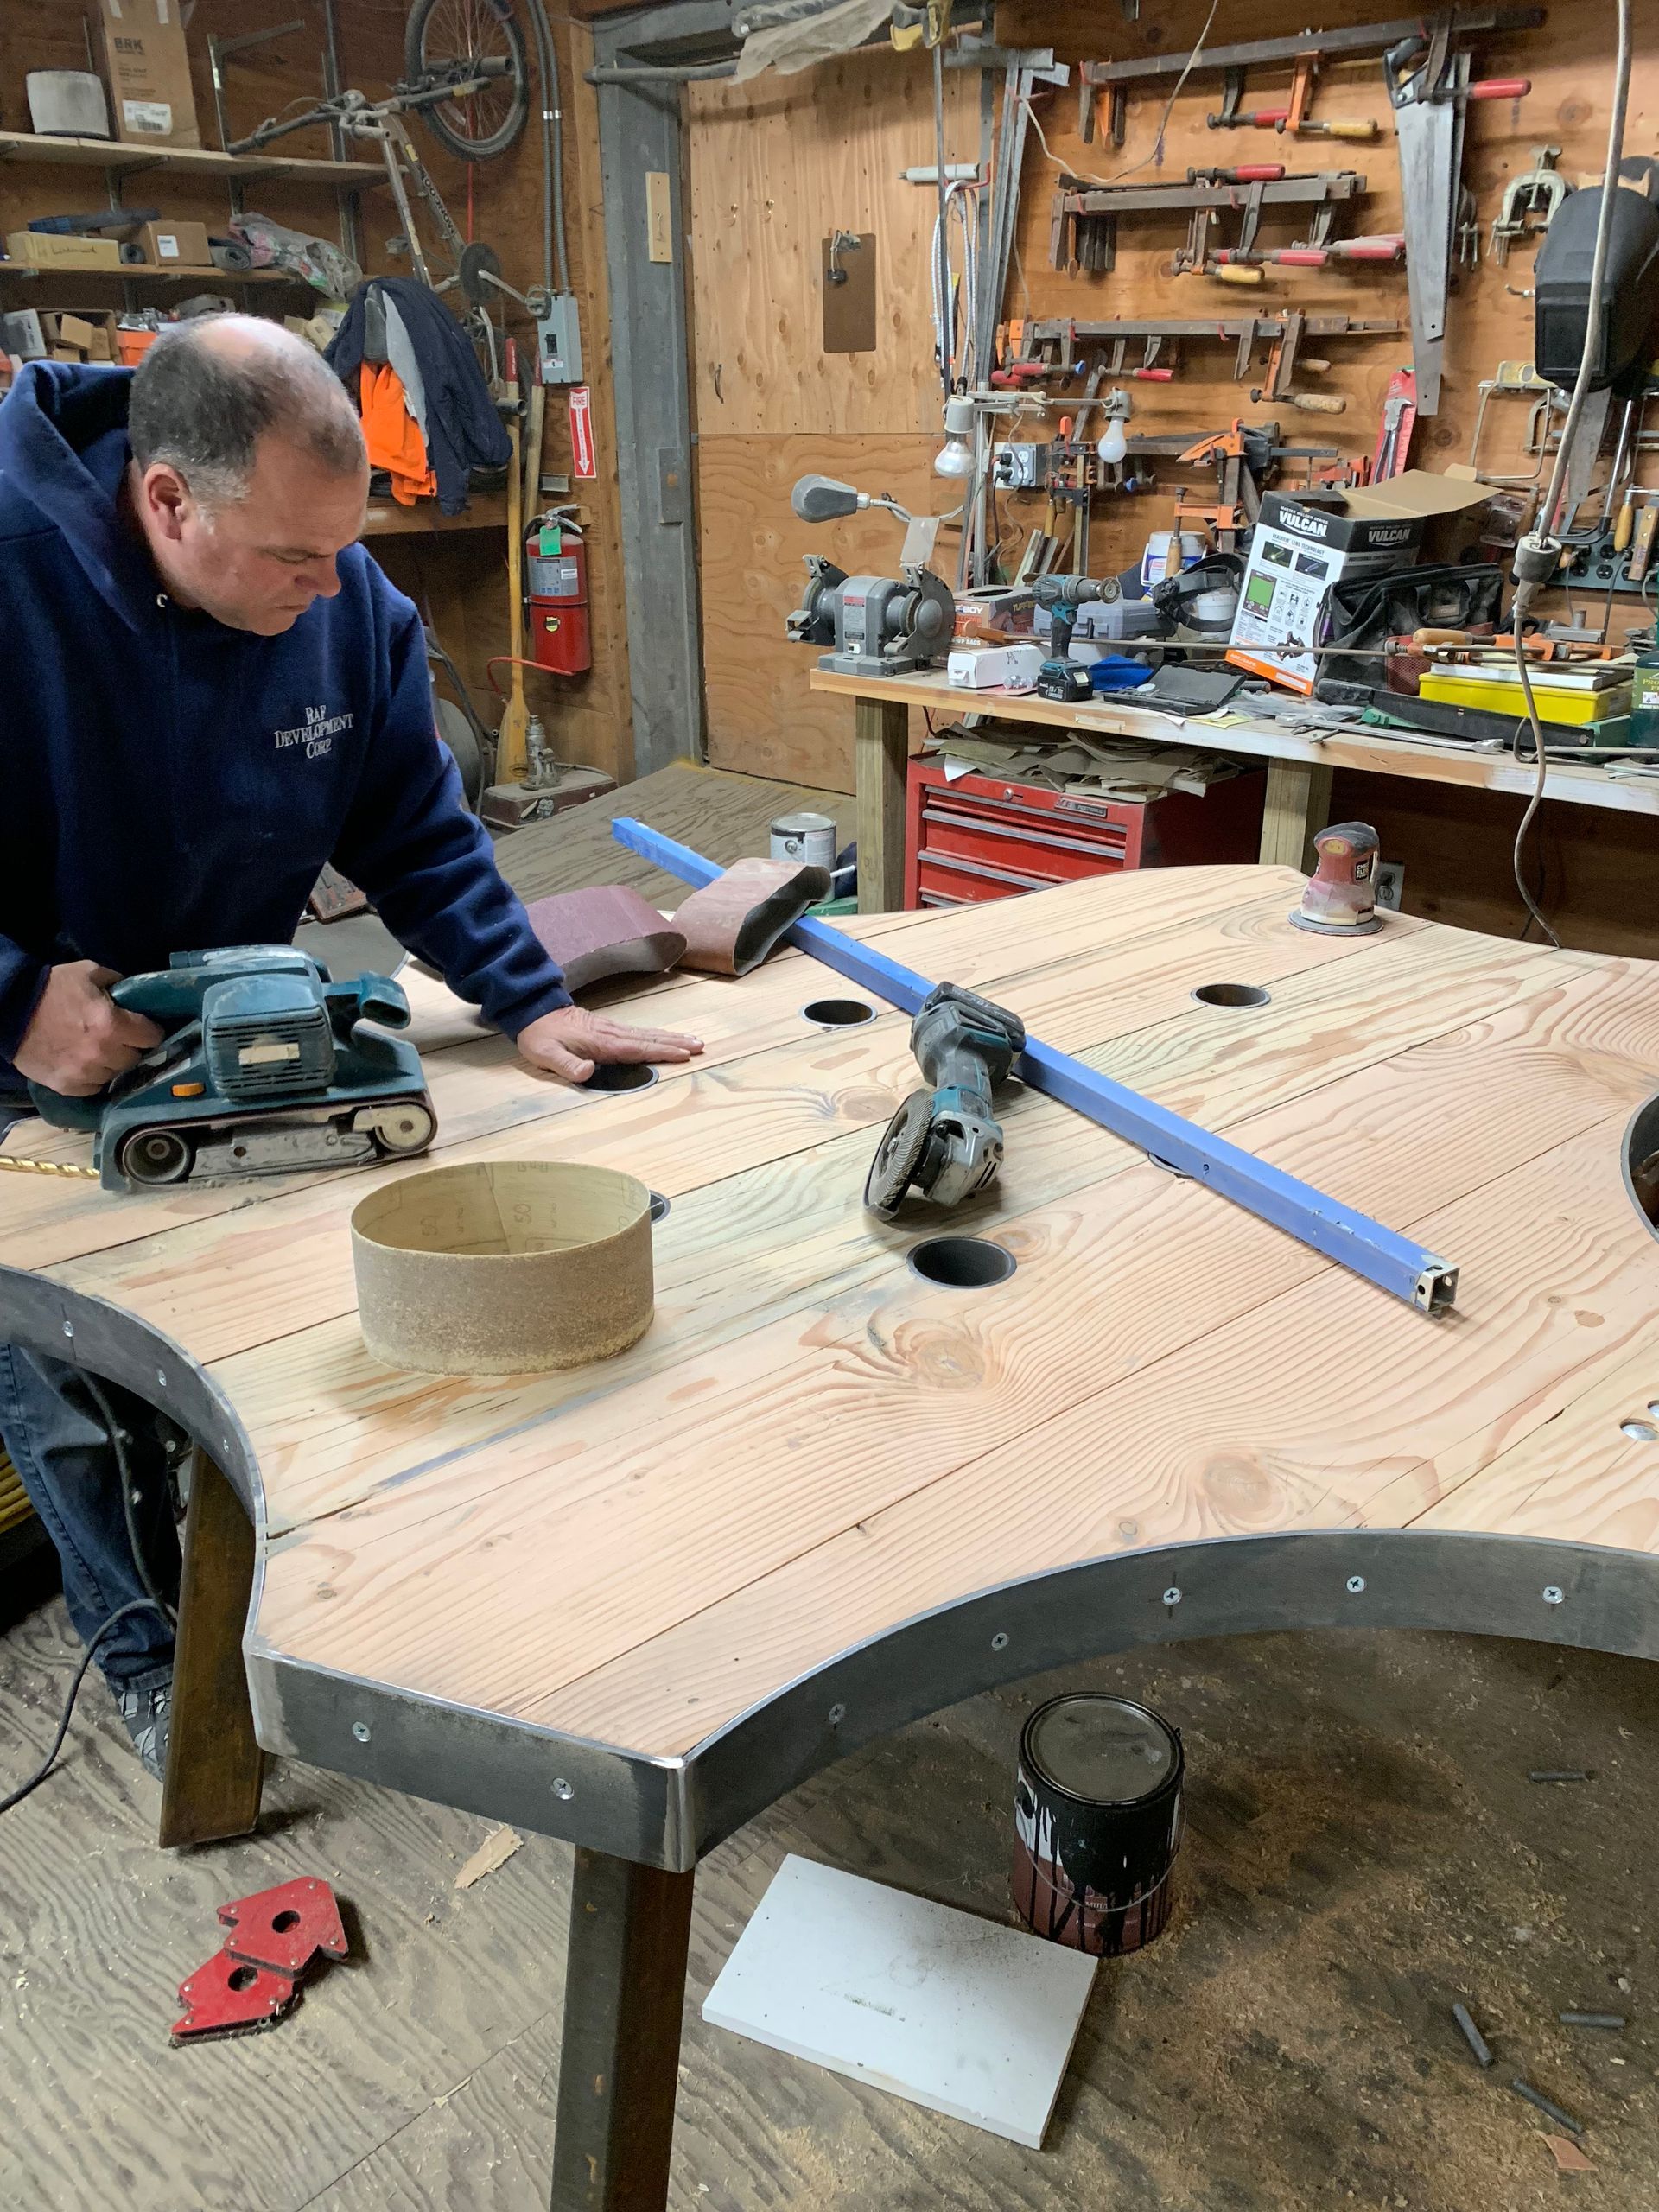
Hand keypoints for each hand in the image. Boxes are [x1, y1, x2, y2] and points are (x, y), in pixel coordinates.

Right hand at [13, 961, 164, 1097]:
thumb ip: (118, 983)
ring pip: (115, 1075)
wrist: (11, 1010)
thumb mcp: (89, 972)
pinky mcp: (67, 1086)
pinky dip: (93, 1077)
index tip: (145, 1028)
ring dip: (112, 1064)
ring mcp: (84, 1073)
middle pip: (135, 1058)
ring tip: (101, 1051)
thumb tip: (137, 994)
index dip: (150, 1031)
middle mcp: (102, 1053)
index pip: (152, 1037)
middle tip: (121, 1038)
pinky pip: (94, 1087)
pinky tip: (86, 1064)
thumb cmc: (52, 988)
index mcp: (112, 1024)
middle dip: (131, 1047)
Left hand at [516, 1005, 702, 1085]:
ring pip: (647, 1033)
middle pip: (649, 1038)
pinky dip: (656, 1034)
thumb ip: (567, 1066)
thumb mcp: (546, 1055)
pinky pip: (638, 1032)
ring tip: (693, 1040)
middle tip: (700, 1045)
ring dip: (671, 1037)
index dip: (662, 1052)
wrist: (533, 1011)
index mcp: (602, 1043)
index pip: (638, 1049)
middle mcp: (611, 1033)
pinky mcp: (607, 1027)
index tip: (684, 1054)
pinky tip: (664, 1036)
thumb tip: (588, 1072)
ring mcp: (611, 1028)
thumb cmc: (540, 1037)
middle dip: (676, 1042)